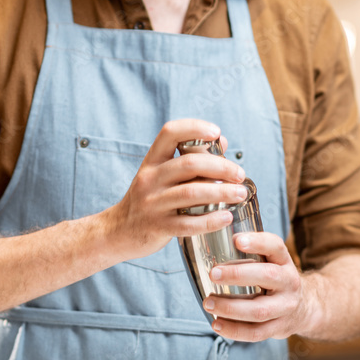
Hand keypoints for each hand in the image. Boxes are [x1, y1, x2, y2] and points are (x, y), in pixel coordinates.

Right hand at [107, 119, 247, 261]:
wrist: (118, 232)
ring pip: (191, 193)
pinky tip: (226, 217)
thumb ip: (189, 158)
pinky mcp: (157, 227)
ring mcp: (152, 204)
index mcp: (152, 161)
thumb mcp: (160, 175)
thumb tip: (222, 141)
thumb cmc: (149, 200)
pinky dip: (210, 220)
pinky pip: (188, 224)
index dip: (194, 128)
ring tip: (240, 193)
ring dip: (221, 192)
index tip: (216, 132)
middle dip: (220, 167)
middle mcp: (150, 179)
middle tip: (240, 174)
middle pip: (188, 164)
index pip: (169, 133)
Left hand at [202, 232, 314, 341]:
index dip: (258, 242)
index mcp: (284, 262)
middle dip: (238, 274)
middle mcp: (289, 282)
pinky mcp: (279, 328)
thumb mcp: (272, 262)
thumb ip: (251, 253)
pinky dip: (234, 330)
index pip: (276, 246)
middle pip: (268, 276)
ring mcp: (286, 307)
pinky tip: (216, 324)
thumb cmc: (276, 280)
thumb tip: (213, 240)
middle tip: (213, 274)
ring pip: (259, 310)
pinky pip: (256, 333)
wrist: (305, 308)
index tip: (236, 239)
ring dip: (230, 308)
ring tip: (208, 303)